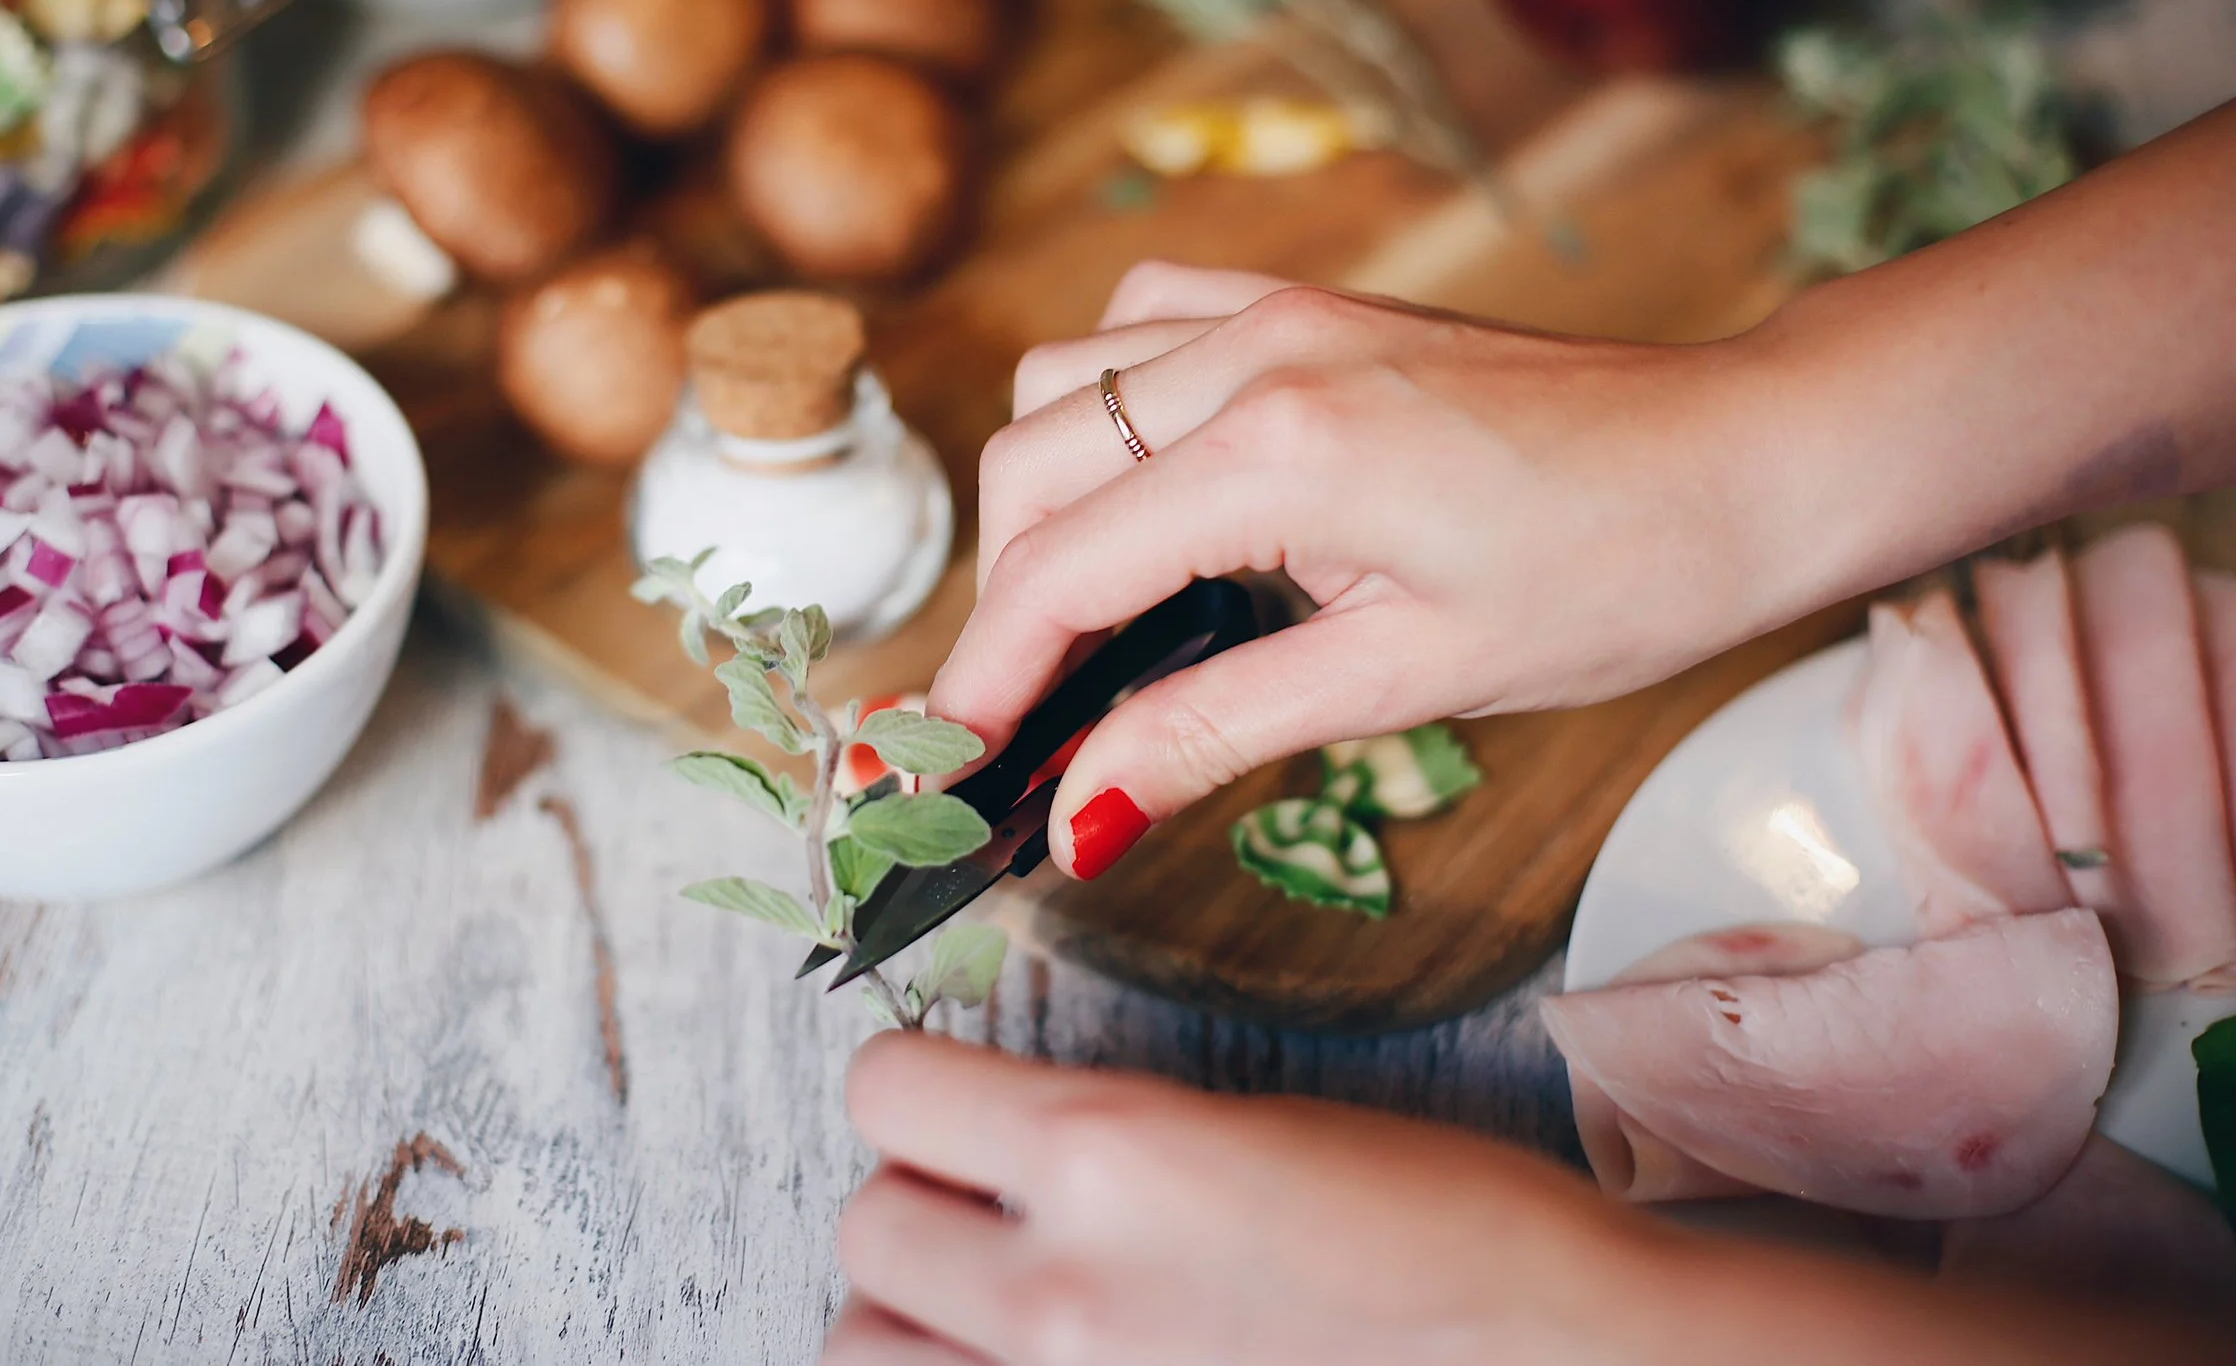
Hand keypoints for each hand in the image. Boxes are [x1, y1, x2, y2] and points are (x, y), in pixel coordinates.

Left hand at [823, 1031, 1657, 1365]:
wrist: (1565, 1365)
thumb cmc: (1448, 1232)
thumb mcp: (1250, 1127)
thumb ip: (1095, 1137)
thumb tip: (987, 1149)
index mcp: (1110, 1151)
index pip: (887, 1090)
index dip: (919, 1089)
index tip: (951, 1104)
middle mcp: (1061, 1292)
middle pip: (865, 1228)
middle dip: (920, 1209)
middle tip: (992, 1215)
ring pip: (861, 1352)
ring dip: (915, 1324)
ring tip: (997, 1317)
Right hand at [930, 261, 1770, 875]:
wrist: (1748, 461)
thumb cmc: (1616, 578)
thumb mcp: (1406, 680)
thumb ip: (1214, 730)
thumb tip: (1080, 816)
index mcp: (1277, 452)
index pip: (1059, 572)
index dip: (983, 680)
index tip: (940, 768)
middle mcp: (1254, 353)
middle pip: (1031, 465)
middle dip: (1000, 600)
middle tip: (1013, 718)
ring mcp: (1280, 309)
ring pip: (1068, 379)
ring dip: (1045, 496)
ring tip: (1081, 613)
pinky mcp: (1311, 302)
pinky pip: (1144, 319)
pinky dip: (1105, 403)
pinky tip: (1148, 484)